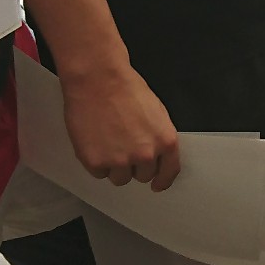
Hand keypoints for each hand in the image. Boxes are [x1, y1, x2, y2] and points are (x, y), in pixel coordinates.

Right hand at [61, 63, 179, 189]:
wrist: (97, 80)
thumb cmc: (124, 89)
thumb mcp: (156, 113)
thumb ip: (158, 138)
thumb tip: (156, 155)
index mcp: (165, 142)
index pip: (169, 172)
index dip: (162, 180)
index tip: (157, 184)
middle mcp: (145, 155)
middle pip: (142, 176)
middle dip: (134, 164)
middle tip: (123, 144)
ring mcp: (120, 161)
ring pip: (120, 178)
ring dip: (114, 166)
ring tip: (107, 140)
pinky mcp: (96, 162)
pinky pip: (99, 173)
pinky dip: (96, 161)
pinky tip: (95, 140)